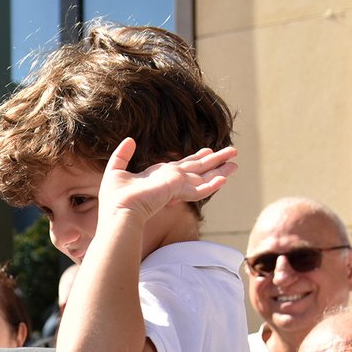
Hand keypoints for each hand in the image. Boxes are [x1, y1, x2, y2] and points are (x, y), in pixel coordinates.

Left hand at [98, 138, 237, 221]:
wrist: (119, 212)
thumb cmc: (115, 198)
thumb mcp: (116, 170)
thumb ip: (123, 155)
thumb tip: (131, 139)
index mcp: (160, 177)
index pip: (182, 166)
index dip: (195, 158)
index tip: (207, 151)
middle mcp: (171, 182)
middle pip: (198, 169)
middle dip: (216, 161)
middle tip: (233, 152)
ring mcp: (176, 188)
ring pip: (204, 178)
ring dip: (221, 170)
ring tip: (236, 163)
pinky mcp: (177, 192)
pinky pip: (200, 189)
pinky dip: (212, 185)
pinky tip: (224, 180)